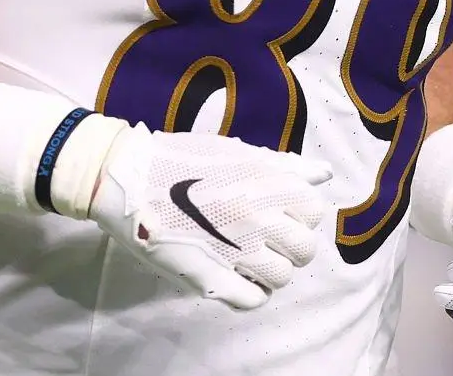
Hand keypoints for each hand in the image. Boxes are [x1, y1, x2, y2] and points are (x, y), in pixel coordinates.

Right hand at [88, 124, 333, 308]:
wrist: (130, 178)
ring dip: (270, 271)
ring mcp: (236, 251)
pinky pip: (253, 300)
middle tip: (265, 240)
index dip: (299, 215)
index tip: (280, 215)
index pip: (313, 212)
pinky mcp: (211, 278)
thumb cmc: (182, 161)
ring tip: (248, 259)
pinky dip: (252, 293)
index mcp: (267, 185)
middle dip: (290, 247)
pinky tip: (238, 278)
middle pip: (303, 250)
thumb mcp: (238, 153)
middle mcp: (258, 218)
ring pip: (281, 278)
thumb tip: (323, 174)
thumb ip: (285, 166)